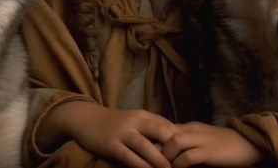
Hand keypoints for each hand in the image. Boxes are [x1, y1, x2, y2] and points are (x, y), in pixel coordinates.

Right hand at [41, 101, 177, 167]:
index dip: (181, 140)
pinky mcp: (111, 144)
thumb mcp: (134, 120)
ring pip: (146, 146)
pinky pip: (129, 156)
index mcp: (144, 115)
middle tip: (186, 164)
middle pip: (161, 132)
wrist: (86, 118)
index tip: (191, 153)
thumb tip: (173, 141)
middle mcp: (136, 121)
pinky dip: (140, 166)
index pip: (168, 126)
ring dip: (160, 160)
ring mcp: (123, 132)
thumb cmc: (114, 122)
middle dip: (175, 149)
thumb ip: (151, 129)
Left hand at [160, 121, 262, 167]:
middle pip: (164, 134)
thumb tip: (167, 154)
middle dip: (155, 149)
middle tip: (150, 163)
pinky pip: (187, 158)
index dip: (153, 141)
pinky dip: (179, 166)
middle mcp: (192, 130)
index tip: (146, 154)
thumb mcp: (201, 140)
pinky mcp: (209, 152)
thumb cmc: (224, 145)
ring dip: (165, 158)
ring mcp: (200, 139)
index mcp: (188, 126)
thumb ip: (186, 144)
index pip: (163, 129)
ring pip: (173, 143)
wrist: (249, 143)